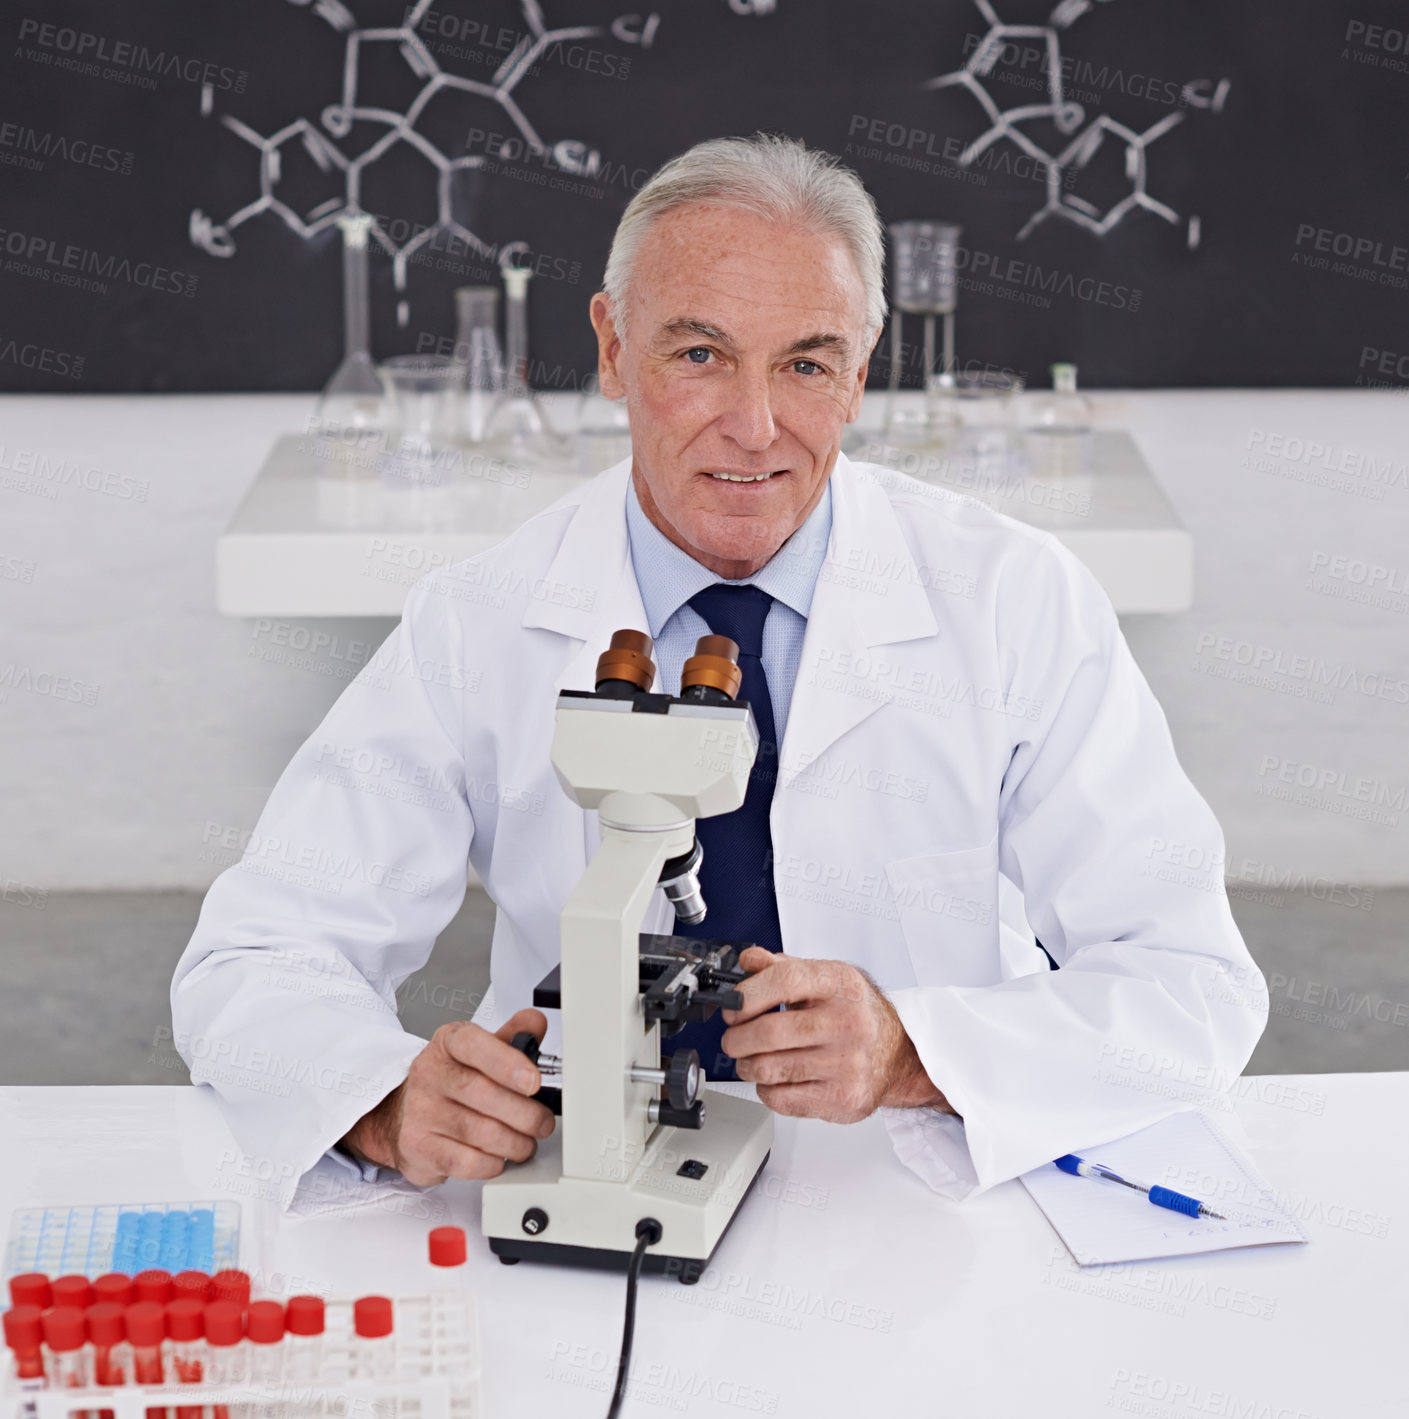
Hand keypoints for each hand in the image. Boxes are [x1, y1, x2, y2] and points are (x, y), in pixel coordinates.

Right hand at [341, 1009, 555, 1184]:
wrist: (405, 1114)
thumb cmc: (453, 1081)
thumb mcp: (481, 1052)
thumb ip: (513, 1037)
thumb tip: (536, 1022)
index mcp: (448, 1043)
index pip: (474, 1045)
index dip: (507, 1063)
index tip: (534, 1081)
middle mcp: (430, 1073)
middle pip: (485, 1094)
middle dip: (526, 1114)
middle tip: (543, 1122)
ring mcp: (421, 1110)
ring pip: (481, 1133)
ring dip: (516, 1143)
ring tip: (527, 1143)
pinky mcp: (418, 1146)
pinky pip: (466, 1162)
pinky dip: (492, 1164)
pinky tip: (500, 1158)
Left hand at [720, 949, 953, 1122]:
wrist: (897, 1053)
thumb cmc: (855, 1013)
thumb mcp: (825, 978)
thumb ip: (783, 967)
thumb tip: (748, 961)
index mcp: (840, 985)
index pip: (785, 981)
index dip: (748, 995)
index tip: (734, 1007)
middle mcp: (848, 1023)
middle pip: (770, 1032)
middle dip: (737, 1038)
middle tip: (733, 1038)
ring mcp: (847, 1064)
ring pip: (770, 1069)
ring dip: (747, 1065)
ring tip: (750, 1058)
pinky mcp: (842, 1098)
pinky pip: (782, 1098)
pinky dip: (766, 1089)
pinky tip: (775, 1078)